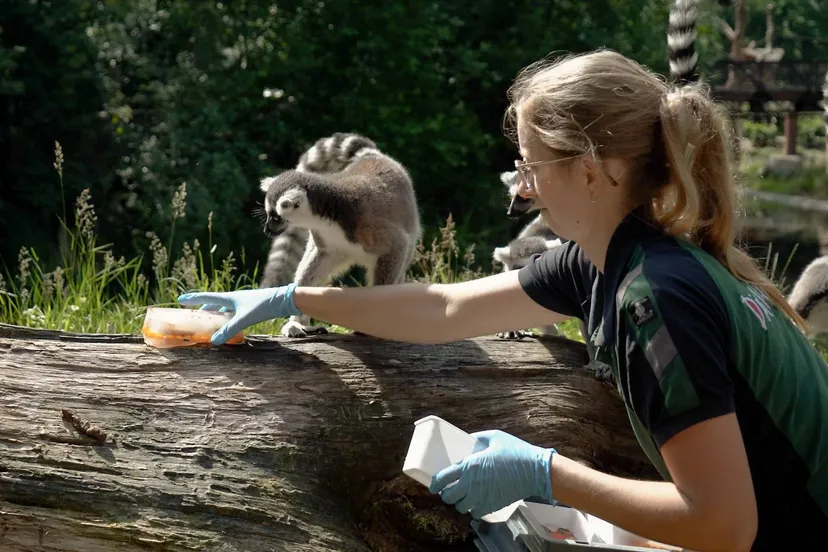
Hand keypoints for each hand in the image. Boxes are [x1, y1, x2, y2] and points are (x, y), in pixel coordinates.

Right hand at [177, 283, 302, 344]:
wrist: (282, 300)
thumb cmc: (262, 306)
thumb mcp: (244, 319)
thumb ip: (229, 330)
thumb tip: (214, 341)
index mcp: (229, 298)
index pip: (206, 297)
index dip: (193, 299)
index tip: (180, 299)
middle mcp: (234, 299)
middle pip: (214, 303)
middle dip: (203, 308)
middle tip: (194, 314)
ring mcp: (243, 303)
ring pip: (224, 308)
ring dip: (215, 314)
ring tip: (208, 322)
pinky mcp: (250, 308)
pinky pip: (233, 313)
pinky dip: (227, 318)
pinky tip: (229, 325)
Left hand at [429, 429, 555, 518]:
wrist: (535, 470)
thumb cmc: (515, 451)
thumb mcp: (494, 437)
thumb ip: (478, 437)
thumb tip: (470, 438)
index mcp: (470, 466)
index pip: (443, 478)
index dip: (435, 484)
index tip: (433, 485)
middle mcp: (472, 484)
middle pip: (448, 496)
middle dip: (446, 494)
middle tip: (449, 490)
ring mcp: (482, 497)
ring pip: (460, 507)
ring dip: (459, 502)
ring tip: (463, 496)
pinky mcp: (492, 505)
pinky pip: (475, 513)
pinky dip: (472, 510)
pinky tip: (476, 502)